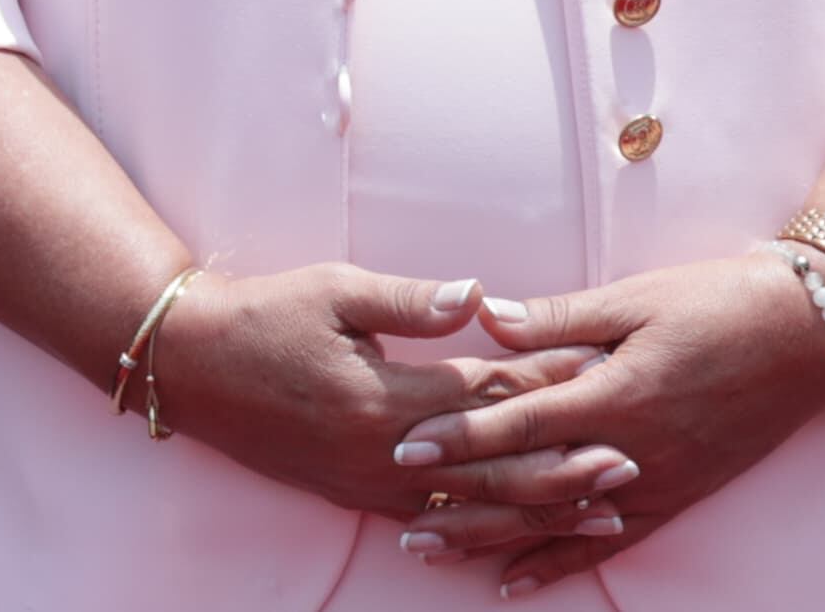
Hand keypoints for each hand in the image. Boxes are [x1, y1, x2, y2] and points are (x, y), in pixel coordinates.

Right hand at [141, 266, 630, 527]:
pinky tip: (518, 534)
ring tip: (601, 514)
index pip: (486, 394)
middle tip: (631, 464)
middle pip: (492, 467)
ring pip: (470, 507)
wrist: (193, 367)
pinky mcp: (354, 496)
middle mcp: (382, 453)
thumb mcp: (334, 290)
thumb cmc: (264, 316)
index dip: (547, 382)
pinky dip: (482, 530)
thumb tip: (479, 297)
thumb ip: (409, 301)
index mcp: (383, 397)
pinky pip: (431, 523)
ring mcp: (368, 485)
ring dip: (538, 509)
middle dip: (565, 468)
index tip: (603, 370)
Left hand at [391, 252, 824, 591]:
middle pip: (531, 486)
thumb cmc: (717, 303)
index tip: (405, 446)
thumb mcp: (635, 298)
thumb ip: (556, 318)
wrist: (807, 338)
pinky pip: (610, 540)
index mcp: (617, 393)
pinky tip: (514, 582)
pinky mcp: (678, 495)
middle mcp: (632, 450)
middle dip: (462, 504)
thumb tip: (482, 316)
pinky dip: (561, 562)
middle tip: (400, 521)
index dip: (460, 436)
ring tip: (434, 550)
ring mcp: (656, 481)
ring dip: (495, 539)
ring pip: (560, 523)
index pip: (521, 422)